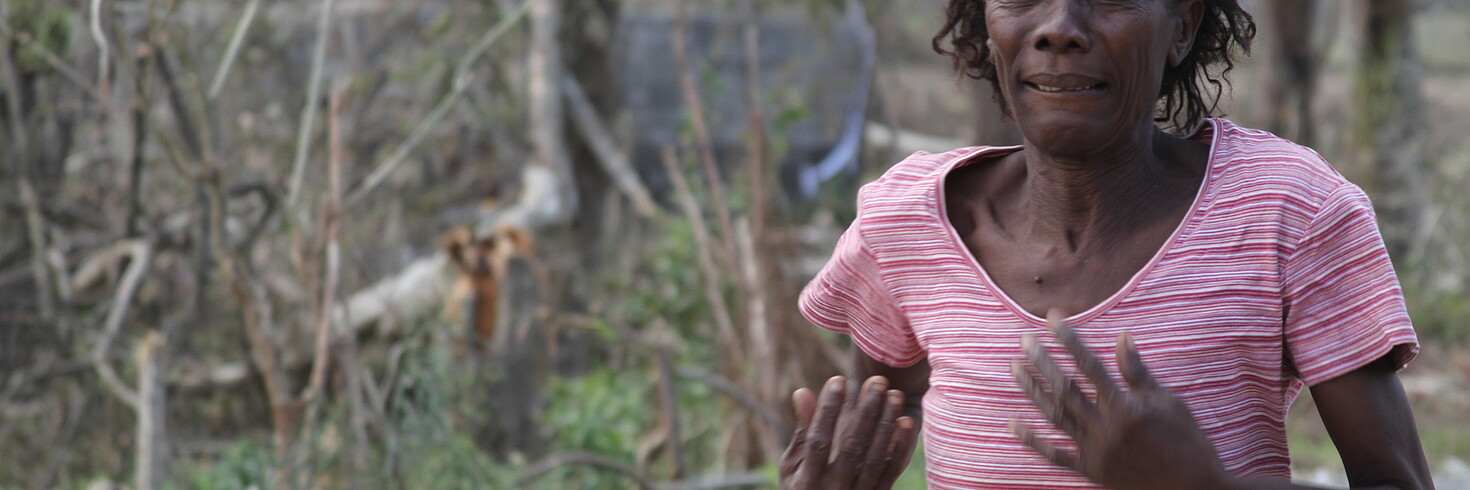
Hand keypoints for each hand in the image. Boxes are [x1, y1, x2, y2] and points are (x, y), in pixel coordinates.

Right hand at [780, 375, 918, 488]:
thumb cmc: (803, 486)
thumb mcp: (793, 465)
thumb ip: (802, 431)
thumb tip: (802, 391)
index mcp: (807, 480)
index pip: (818, 440)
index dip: (828, 410)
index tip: (838, 380)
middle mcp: (833, 489)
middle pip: (851, 447)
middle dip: (865, 412)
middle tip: (877, 381)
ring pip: (875, 458)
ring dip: (886, 424)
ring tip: (895, 394)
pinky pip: (891, 472)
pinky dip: (901, 447)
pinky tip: (905, 421)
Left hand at [1011, 310, 1233, 489]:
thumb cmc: (1187, 441)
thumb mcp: (1169, 402)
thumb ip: (1139, 372)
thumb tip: (1122, 336)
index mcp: (1125, 407)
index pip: (1089, 365)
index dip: (1069, 340)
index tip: (1052, 319)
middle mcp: (1105, 428)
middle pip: (1065, 388)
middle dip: (1043, 361)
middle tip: (1023, 340)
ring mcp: (1095, 451)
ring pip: (1055, 416)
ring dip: (1032, 391)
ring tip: (1015, 368)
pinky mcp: (1092, 472)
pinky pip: (1056, 456)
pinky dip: (1033, 441)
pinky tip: (1013, 424)